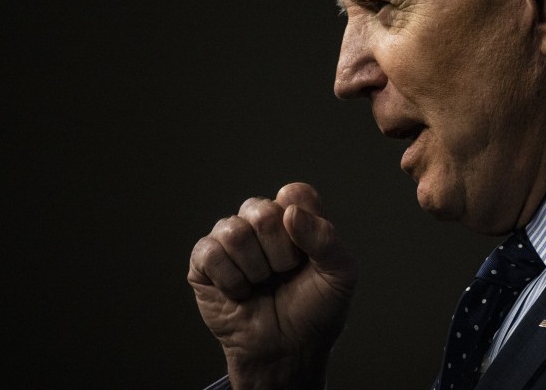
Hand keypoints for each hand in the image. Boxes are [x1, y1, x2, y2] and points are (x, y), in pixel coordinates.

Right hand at [188, 182, 357, 389]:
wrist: (288, 352)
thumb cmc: (315, 310)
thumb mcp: (340, 275)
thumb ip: (325, 238)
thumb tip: (288, 211)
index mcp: (295, 216)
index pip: (294, 194)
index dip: (302, 224)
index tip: (308, 254)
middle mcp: (261, 220)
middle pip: (262, 212)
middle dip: (279, 253)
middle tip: (284, 274)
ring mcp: (231, 239)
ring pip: (234, 231)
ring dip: (255, 269)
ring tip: (262, 284)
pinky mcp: (205, 261)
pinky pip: (210, 252)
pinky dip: (231, 280)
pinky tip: (240, 293)